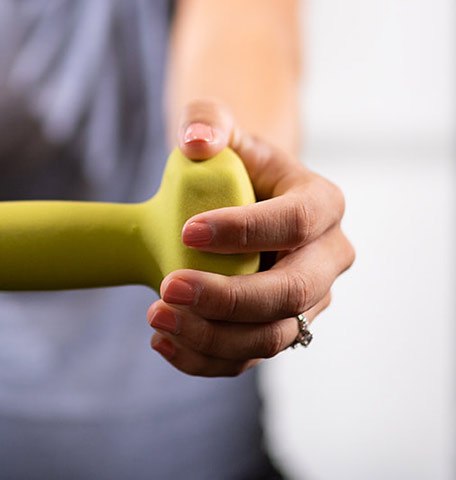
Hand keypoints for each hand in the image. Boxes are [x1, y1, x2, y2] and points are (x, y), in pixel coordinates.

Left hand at [147, 99, 354, 376]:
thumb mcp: (217, 127)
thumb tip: (197, 141)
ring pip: (270, 338)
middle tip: (167, 287)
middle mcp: (325, 260)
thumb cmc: (227, 162)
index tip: (187, 231)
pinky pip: (246, 359)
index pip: (296, 223)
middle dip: (228, 298)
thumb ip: (206, 120)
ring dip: (211, 336)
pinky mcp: (274, 330)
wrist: (229, 202)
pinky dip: (203, 358)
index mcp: (321, 204)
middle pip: (291, 293)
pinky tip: (162, 340)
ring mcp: (304, 302)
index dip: (246, 231)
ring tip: (155, 317)